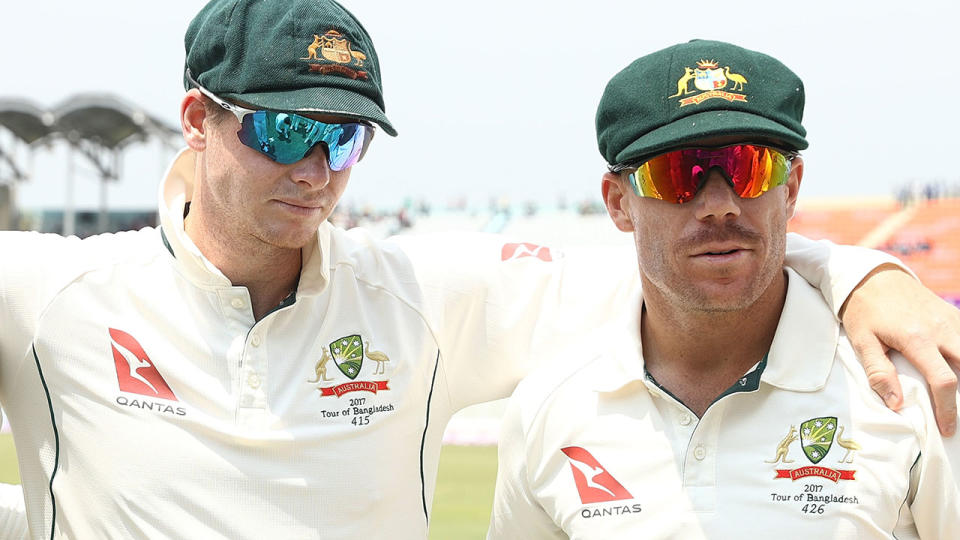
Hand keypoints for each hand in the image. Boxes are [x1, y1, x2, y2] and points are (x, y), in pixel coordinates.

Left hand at [841, 264, 959, 435]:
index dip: (948, 409)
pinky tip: (959, 370)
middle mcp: (941, 329)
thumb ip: (879, 373)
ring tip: (958, 396)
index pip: (943, 381)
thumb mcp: (862, 341)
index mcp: (916, 338)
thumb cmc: (863, 309)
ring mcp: (951, 319)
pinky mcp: (953, 314)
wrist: (872, 275)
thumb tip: (897, 404)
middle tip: (958, 416)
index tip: (947, 428)